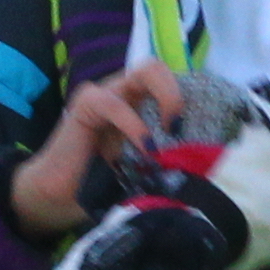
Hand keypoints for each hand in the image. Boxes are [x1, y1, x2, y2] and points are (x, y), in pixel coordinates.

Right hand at [35, 74, 269, 269]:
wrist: (52, 201)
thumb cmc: (99, 192)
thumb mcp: (144, 181)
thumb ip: (170, 174)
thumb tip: (215, 189)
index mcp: (143, 112)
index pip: (177, 88)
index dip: (200, 101)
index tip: (216, 130)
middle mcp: (129, 97)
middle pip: (164, 69)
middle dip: (185, 90)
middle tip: (188, 126)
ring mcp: (107, 96)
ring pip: (146, 70)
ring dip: (169, 98)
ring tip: (171, 135)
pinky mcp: (86, 105)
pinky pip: (113, 101)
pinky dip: (134, 123)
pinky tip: (144, 148)